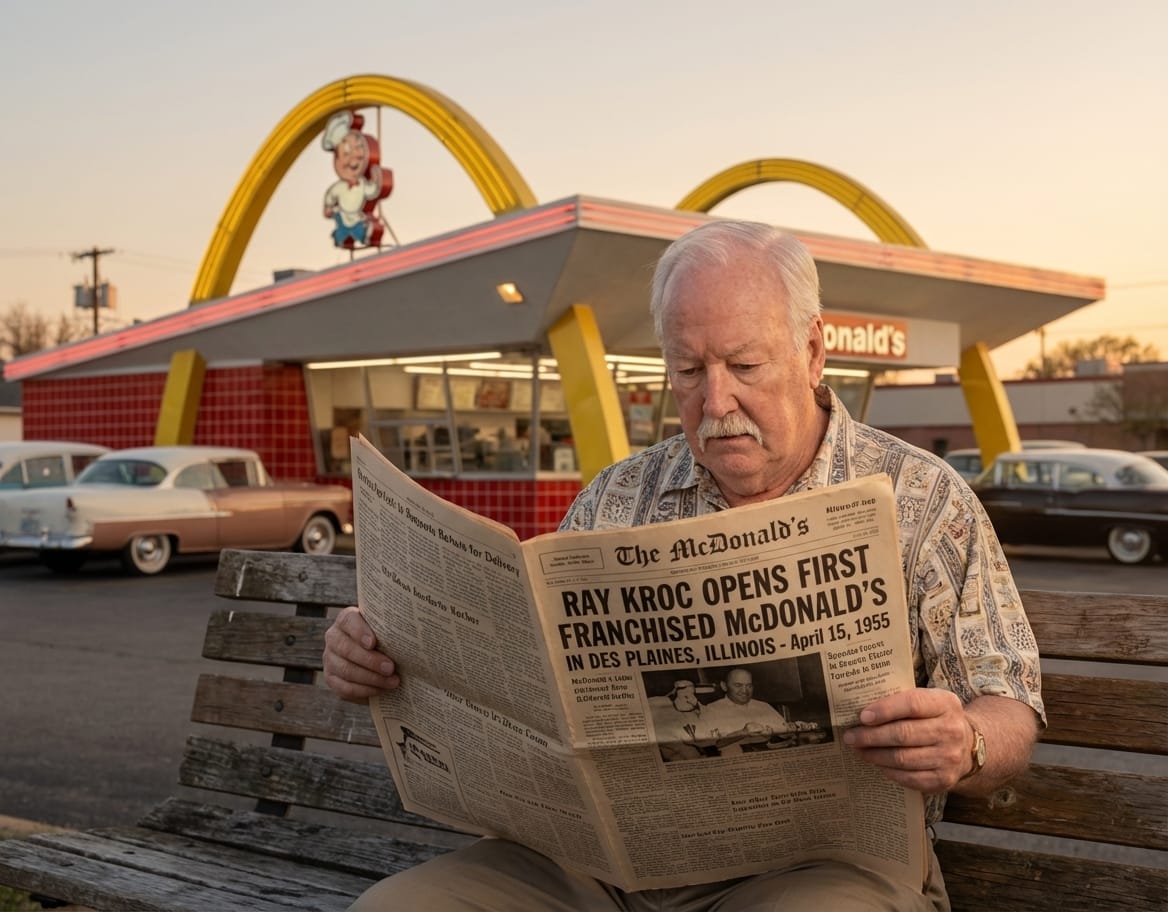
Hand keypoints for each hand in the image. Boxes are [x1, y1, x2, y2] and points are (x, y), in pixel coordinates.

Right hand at [322, 605, 400, 702]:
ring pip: (346, 670)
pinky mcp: (331, 679)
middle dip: (370, 660)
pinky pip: (345, 688)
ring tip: (393, 682)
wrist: (378, 658)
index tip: (373, 643)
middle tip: (391, 668)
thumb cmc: (386, 639)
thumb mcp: (388, 630)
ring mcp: (330, 659)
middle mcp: (334, 637)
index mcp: (347, 619)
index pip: (348, 620)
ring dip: (371, 678)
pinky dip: (365, 691)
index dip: (359, 631)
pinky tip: (382, 690)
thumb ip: (393, 629)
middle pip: (346, 648)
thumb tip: (417, 636)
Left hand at [842, 688, 971, 792]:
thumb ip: (901, 701)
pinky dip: (888, 771)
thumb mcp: (928, 701)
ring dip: (875, 755)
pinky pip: (908, 777)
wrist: (968, 746)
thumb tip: (862, 712)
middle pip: (903, 734)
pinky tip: (877, 763)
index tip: (862, 716)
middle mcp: (951, 731)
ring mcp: (949, 758)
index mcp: (945, 704)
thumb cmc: (935, 718)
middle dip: (871, 736)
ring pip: (902, 758)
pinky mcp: (944, 779)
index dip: (885, 710)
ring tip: (858, 750)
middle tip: (850, 736)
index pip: (912, 704)